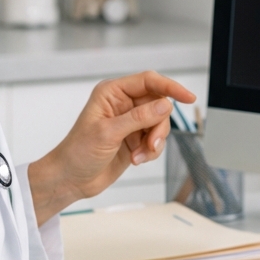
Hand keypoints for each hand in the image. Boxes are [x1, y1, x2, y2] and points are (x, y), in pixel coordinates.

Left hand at [27, 72, 195, 223]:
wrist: (71, 179)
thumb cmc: (78, 152)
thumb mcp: (109, 133)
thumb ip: (139, 118)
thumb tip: (165, 105)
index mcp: (112, 92)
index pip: (149, 81)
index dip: (171, 87)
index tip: (189, 98)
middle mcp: (123, 103)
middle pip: (159, 104)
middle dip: (159, 126)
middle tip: (151, 144)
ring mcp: (130, 121)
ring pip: (160, 124)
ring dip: (154, 142)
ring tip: (139, 155)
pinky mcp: (135, 138)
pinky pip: (156, 139)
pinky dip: (151, 151)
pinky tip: (136, 159)